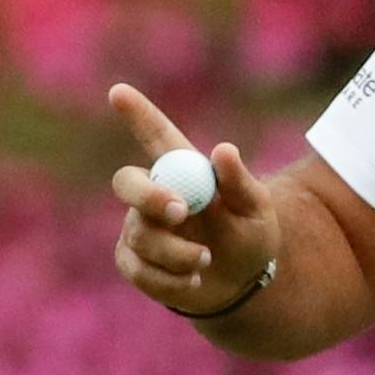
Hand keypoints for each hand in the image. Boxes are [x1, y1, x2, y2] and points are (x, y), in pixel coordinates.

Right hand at [108, 83, 279, 315]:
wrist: (241, 283)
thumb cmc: (251, 235)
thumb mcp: (257, 210)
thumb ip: (240, 182)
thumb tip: (223, 150)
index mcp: (185, 170)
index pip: (156, 136)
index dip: (136, 114)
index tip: (118, 91)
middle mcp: (154, 193)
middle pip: (127, 182)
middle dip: (150, 196)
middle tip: (181, 210)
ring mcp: (138, 227)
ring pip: (140, 234)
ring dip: (178, 252)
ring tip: (206, 259)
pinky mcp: (131, 260)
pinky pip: (138, 269)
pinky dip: (169, 279)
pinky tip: (191, 280)